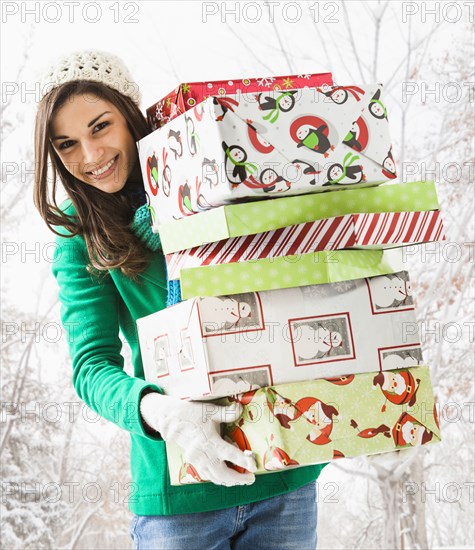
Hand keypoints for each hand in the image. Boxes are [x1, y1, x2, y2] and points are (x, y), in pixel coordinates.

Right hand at [140, 392, 256, 485]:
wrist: (171, 420)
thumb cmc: (192, 413)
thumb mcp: (210, 410)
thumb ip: (227, 413)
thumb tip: (240, 409)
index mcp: (210, 442)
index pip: (230, 455)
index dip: (244, 462)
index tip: (254, 466)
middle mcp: (204, 455)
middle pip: (223, 475)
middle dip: (238, 479)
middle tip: (251, 478)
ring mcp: (198, 460)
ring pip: (215, 478)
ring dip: (229, 481)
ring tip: (241, 479)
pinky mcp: (194, 462)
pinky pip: (207, 475)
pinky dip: (218, 478)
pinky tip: (225, 476)